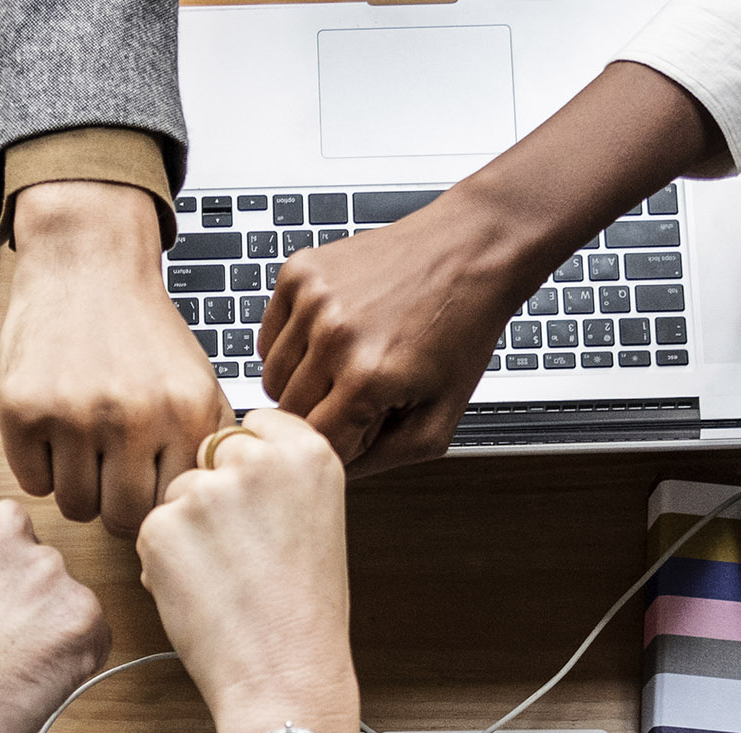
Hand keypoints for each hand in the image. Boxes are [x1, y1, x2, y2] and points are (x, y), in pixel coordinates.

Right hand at [0, 180, 231, 537]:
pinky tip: (53, 432)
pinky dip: (41, 467)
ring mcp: (72, 414)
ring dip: (78, 487)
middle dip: (116, 504)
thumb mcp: (198, 382)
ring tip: (84, 448)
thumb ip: (209, 446)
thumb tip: (211, 508)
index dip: (156, 504)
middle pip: (121, 519)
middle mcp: (132, 417)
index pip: (170, 508)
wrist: (88, 261)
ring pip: (75, 506)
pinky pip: (32, 483)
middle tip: (112, 474)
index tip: (146, 487)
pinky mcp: (22, 409)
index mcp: (185, 414)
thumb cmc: (143, 332)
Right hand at [0, 481, 111, 732]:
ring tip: (0, 664)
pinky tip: (26, 677)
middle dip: (18, 594)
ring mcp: (47, 568)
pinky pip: (90, 633)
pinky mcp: (82, 613)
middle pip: (31, 555)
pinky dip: (70, 659)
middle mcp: (4, 524)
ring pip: (61, 594)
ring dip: (44, 626)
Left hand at [135, 410, 360, 732]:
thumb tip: (231, 462)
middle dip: (213, 497)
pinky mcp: (162, 527)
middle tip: (241, 554)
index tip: (255, 502)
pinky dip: (164, 563)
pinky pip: (151, 532)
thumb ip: (279, 480)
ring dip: (186, 532)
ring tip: (226, 582)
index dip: (246, 469)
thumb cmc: (304, 616)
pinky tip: (201, 595)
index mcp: (308, 452)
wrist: (285, 675)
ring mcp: (206, 491)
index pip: (253, 427)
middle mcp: (257, 460)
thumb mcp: (316, 522)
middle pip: (209, 456)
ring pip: (176, 496)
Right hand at [259, 187, 523, 474]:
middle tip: (359, 394)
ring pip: (272, 378)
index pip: (315, 445)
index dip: (340, 444)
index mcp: (367, 378)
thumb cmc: (460, 330)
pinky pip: (269, 338)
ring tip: (345, 364)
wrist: (471, 249)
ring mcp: (312, 299)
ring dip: (302, 382)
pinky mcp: (299, 272)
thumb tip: (334, 474)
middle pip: (288, 414)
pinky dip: (291, 346)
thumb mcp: (439, 421)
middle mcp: (333, 335)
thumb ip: (382, 460)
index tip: (364, 428)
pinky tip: (330, 337)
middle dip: (321, 414)